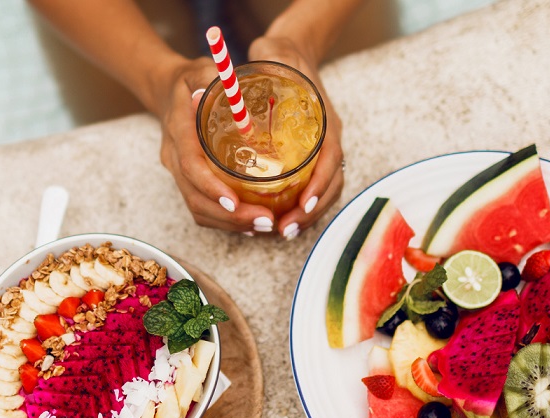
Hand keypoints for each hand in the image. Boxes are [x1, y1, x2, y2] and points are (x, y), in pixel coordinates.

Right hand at [150, 57, 278, 233]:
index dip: (211, 188)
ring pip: (198, 209)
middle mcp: (174, 158)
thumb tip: (226, 88)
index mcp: (177, 132)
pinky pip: (202, 207)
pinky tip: (252, 223)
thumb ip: (209, 78)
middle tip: (265, 220)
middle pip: (195, 198)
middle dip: (229, 216)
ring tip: (264, 225)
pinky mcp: (188, 180)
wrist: (167, 91)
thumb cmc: (189, 81)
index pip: (190, 167)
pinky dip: (226, 220)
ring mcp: (179, 172)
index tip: (235, 202)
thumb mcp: (199, 71)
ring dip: (230, 223)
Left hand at [249, 35, 344, 239]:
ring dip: (305, 216)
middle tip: (285, 229)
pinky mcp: (309, 157)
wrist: (293, 54)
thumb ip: (257, 62)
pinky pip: (311, 188)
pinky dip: (299, 208)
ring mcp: (320, 149)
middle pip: (330, 184)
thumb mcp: (272, 54)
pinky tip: (279, 220)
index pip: (330, 157)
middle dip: (310, 211)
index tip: (303, 202)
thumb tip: (219, 80)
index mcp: (323, 119)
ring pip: (323, 191)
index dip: (320, 183)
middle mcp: (326, 138)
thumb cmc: (281, 57)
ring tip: (282, 232)